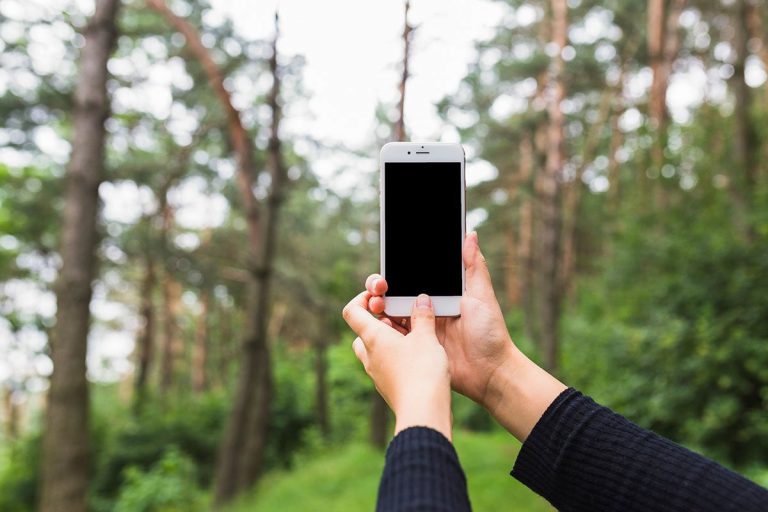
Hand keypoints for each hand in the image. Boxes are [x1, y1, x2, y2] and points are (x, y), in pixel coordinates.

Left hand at [342, 292, 451, 439]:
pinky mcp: (388, 387)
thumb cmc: (422, 372)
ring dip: (390, 341)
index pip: (352, 311)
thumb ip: (422, 316)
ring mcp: (377, 374)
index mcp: (373, 338)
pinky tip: (419, 359)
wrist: (424, 413)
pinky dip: (397, 358)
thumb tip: (420, 300)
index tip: (380, 295)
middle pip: (363, 332)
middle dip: (380, 321)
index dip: (362, 298)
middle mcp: (370, 356)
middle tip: (401, 318)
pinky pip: (386, 366)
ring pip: (375, 350)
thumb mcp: (426, 337)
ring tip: (414, 337)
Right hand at [367, 232, 514, 407]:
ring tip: (377, 304)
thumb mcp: (481, 295)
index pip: (412, 276)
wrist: (490, 372)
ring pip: (389, 314)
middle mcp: (426, 309)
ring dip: (378, 306)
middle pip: (395, 293)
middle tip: (379, 287)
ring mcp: (419, 330)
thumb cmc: (490, 332)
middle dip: (380, 287)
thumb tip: (470, 233)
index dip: (396, 270)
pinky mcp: (415, 349)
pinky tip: (379, 325)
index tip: (387, 266)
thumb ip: (473, 266)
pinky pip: (393, 338)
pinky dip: (383, 331)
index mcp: (440, 294)